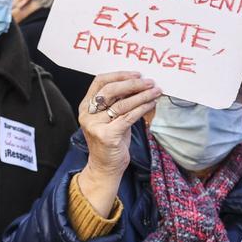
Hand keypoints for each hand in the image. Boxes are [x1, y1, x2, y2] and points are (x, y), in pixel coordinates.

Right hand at [77, 72, 161, 214]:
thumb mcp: (111, 118)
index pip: (100, 81)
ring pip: (121, 104)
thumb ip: (118, 102)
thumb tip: (139, 85)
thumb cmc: (111, 141)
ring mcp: (95, 125)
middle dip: (132, 84)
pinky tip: (151, 105)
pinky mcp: (107, 136)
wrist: (105, 167)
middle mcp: (87, 114)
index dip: (119, 75)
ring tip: (155, 91)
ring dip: (142, 96)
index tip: (136, 74)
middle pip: (110, 90)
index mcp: (86, 106)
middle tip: (149, 82)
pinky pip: (128, 117)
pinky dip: (142, 109)